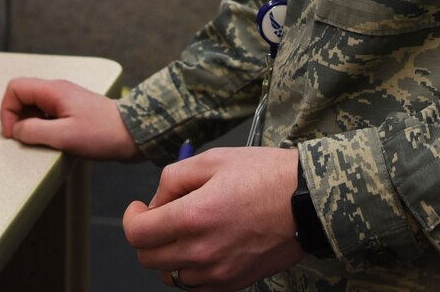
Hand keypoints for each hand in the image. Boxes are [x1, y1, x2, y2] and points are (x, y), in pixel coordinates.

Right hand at [0, 77, 139, 161]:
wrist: (134, 134)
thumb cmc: (103, 133)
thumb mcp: (64, 136)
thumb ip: (34, 131)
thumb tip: (16, 130)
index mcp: (53, 90)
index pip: (15, 88)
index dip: (7, 110)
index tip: (14, 132)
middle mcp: (57, 90)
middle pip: (22, 95)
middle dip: (17, 117)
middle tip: (25, 138)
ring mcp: (65, 99)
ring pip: (34, 105)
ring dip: (30, 123)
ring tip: (41, 141)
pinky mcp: (72, 110)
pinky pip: (47, 113)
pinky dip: (43, 126)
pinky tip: (53, 140)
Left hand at [121, 147, 304, 290]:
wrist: (307, 201)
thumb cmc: (264, 175)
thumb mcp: (213, 159)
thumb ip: (173, 179)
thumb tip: (156, 203)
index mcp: (192, 217)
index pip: (137, 234)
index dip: (132, 218)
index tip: (140, 208)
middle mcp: (201, 251)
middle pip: (148, 258)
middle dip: (147, 237)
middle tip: (161, 218)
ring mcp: (218, 272)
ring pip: (170, 276)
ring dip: (168, 256)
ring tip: (185, 233)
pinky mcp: (234, 283)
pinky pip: (196, 286)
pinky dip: (191, 270)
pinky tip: (204, 248)